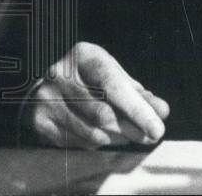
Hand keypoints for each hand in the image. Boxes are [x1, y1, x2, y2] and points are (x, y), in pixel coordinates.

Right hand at [27, 41, 169, 148]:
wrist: (45, 87)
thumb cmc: (89, 80)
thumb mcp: (113, 77)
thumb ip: (138, 94)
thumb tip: (161, 111)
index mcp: (82, 55)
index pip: (112, 84)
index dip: (137, 109)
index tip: (157, 128)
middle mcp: (60, 73)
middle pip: (102, 113)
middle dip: (131, 129)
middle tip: (147, 137)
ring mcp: (46, 98)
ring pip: (91, 132)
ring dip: (116, 140)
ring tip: (126, 136)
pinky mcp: (39, 120)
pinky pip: (77, 143)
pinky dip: (96, 145)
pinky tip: (102, 136)